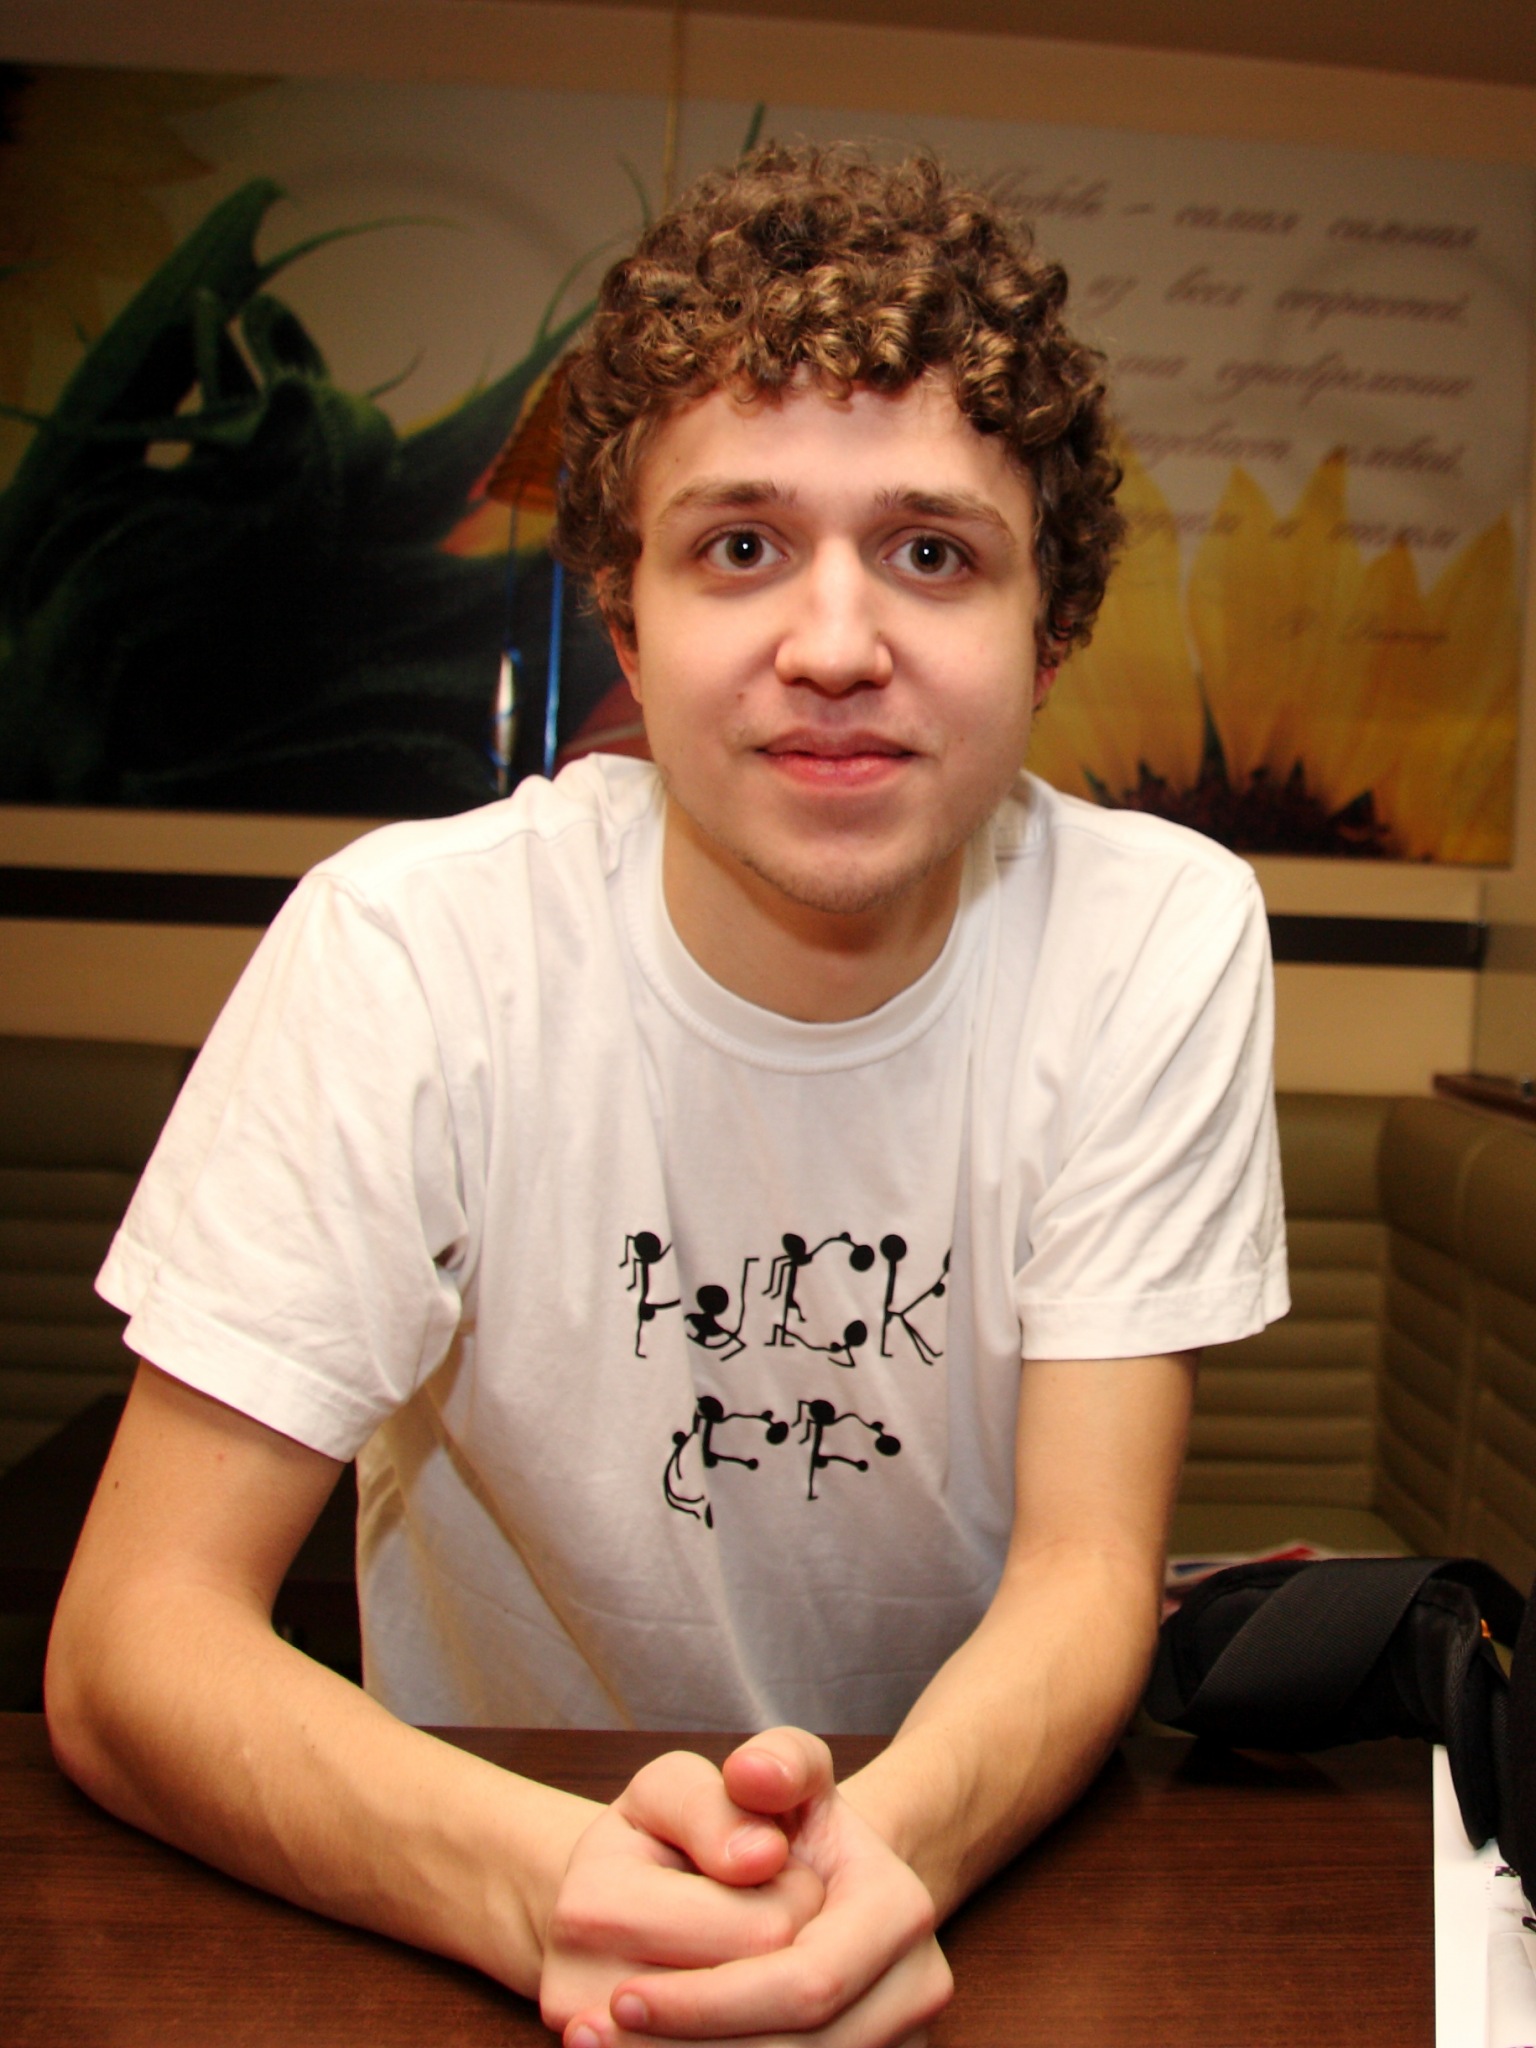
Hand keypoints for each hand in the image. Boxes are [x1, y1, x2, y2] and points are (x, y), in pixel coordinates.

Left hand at [546, 1727, 951, 2045]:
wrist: (824, 1878)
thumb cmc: (785, 1823)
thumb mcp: (777, 1768)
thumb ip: (771, 1760)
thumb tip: (751, 1778)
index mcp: (899, 1908)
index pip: (804, 1982)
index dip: (710, 2002)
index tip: (618, 1994)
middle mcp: (917, 1987)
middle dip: (691, 2043)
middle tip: (589, 2031)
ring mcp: (901, 2042)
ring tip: (594, 2045)